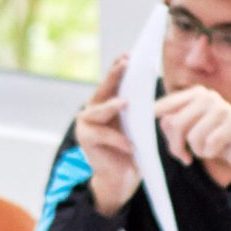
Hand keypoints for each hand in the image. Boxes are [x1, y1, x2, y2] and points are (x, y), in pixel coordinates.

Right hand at [72, 54, 142, 215]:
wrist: (120, 177)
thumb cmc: (131, 148)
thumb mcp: (135, 124)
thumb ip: (135, 108)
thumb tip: (145, 85)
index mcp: (106, 102)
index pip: (113, 80)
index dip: (120, 67)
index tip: (130, 54)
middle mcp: (92, 108)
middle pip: (104, 89)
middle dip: (115, 75)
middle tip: (125, 63)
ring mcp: (86, 122)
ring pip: (100, 111)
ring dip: (112, 106)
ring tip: (125, 103)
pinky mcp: (86, 138)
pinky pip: (104, 135)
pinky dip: (119, 140)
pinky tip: (131, 145)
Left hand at [153, 87, 230, 187]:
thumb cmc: (213, 139)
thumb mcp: (188, 131)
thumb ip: (171, 125)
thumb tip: (159, 119)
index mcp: (196, 94)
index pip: (164, 107)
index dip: (158, 126)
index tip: (159, 139)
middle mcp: (209, 97)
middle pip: (174, 124)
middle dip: (176, 146)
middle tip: (182, 155)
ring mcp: (223, 109)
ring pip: (192, 137)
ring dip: (197, 150)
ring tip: (206, 149)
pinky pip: (209, 146)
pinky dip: (209, 154)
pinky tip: (217, 150)